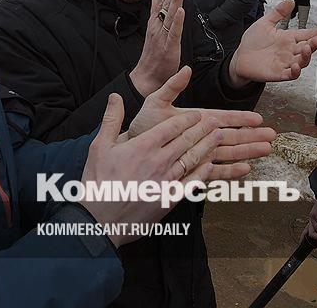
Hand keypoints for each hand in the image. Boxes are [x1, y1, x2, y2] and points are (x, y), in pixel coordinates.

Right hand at [80, 94, 222, 246]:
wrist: (100, 220)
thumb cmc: (97, 183)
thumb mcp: (99, 147)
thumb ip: (111, 120)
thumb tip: (115, 97)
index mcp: (144, 146)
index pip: (172, 127)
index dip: (188, 119)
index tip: (197, 114)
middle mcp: (159, 161)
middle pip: (187, 140)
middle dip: (203, 129)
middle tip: (215, 121)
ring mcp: (167, 180)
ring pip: (193, 158)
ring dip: (208, 146)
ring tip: (218, 137)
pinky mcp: (170, 198)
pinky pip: (192, 182)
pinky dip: (203, 173)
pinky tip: (210, 166)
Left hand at [125, 66, 274, 178]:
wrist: (132, 147)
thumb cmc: (143, 124)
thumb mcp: (156, 101)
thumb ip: (172, 87)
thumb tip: (186, 69)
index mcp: (197, 119)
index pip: (224, 118)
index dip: (241, 118)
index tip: (258, 118)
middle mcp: (202, 136)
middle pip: (232, 136)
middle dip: (252, 135)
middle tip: (272, 136)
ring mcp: (200, 152)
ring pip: (229, 153)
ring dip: (248, 151)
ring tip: (266, 150)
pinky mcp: (193, 168)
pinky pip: (214, 171)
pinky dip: (230, 172)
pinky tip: (245, 170)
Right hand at [130, 0, 187, 96]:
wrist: (147, 76)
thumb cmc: (153, 55)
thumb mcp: (154, 30)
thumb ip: (156, 13)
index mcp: (154, 22)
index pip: (162, 1)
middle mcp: (157, 27)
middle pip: (166, 4)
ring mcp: (162, 36)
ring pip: (169, 14)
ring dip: (175, 0)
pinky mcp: (169, 46)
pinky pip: (174, 31)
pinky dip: (177, 20)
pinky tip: (181, 10)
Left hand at [228, 0, 316, 86]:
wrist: (240, 57)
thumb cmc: (253, 42)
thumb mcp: (265, 23)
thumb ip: (278, 12)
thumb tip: (290, 0)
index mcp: (287, 38)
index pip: (305, 35)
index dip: (315, 33)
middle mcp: (289, 51)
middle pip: (307, 48)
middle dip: (314, 44)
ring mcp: (285, 63)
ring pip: (302, 61)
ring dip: (307, 56)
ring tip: (307, 48)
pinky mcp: (279, 73)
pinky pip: (291, 74)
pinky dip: (295, 72)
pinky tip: (296, 65)